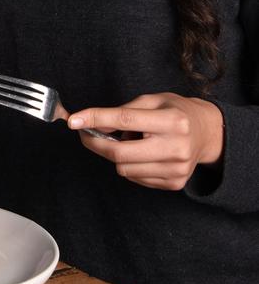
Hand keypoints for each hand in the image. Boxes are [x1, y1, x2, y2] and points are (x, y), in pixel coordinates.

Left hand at [67, 92, 224, 190]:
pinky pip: (135, 178)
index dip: (96, 119)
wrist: (208, 133)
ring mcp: (176, 169)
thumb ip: (124, 110)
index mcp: (172, 120)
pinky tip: (142, 153)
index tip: (74, 120)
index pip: (125, 119)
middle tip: (86, 133)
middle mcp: (176, 147)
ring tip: (131, 141)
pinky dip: (130, 165)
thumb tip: (92, 123)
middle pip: (121, 153)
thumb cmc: (176, 112)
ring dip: (117, 155)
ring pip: (124, 169)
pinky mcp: (174, 183)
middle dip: (96, 143)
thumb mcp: (153, 100)